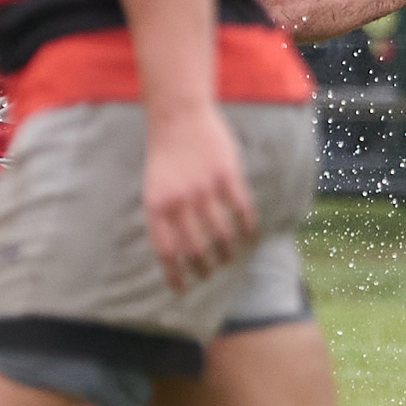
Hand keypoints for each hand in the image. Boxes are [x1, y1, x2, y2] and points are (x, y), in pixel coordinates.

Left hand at [142, 106, 259, 291]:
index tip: (182, 289)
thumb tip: (177, 251)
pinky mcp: (227, 175)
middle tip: (211, 273)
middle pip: (196, 248)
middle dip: (205, 268)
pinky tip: (251, 235)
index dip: (175, 274)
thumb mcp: (154, 187)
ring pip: (221, 233)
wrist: (178, 115)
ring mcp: (204, 188)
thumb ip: (164, 216)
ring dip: (228, 252)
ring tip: (230, 257)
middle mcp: (180, 201)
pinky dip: (248, 227)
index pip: (166, 250)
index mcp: (157, 205)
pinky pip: (242, 210)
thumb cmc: (166, 155)